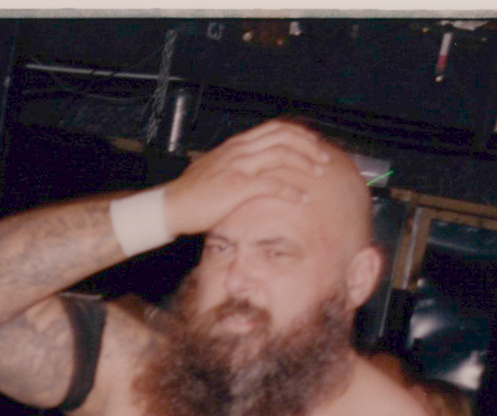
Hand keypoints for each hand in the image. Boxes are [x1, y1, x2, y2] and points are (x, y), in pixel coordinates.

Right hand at [163, 119, 330, 236]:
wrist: (172, 205)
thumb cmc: (193, 193)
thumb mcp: (218, 169)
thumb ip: (238, 164)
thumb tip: (256, 169)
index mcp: (237, 144)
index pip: (275, 128)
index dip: (299, 134)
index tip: (313, 145)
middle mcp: (240, 149)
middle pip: (284, 137)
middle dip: (309, 146)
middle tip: (323, 158)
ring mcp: (239, 166)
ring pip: (282, 155)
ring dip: (305, 163)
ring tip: (318, 174)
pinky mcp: (237, 186)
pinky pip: (272, 184)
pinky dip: (291, 190)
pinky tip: (302, 198)